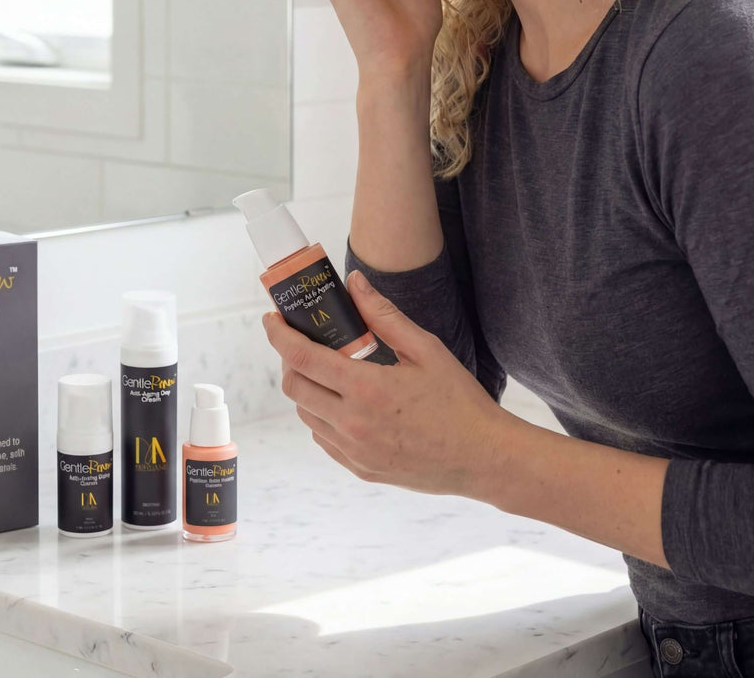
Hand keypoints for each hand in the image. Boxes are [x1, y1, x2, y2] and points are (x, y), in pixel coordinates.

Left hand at [262, 268, 514, 501]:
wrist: (482, 458)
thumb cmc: (458, 401)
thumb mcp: (425, 349)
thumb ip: (384, 315)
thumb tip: (354, 282)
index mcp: (366, 389)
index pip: (302, 358)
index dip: (279, 336)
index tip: (271, 320)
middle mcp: (352, 424)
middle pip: (295, 387)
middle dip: (290, 360)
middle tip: (304, 342)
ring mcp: (354, 451)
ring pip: (306, 414)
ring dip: (306, 388)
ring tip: (327, 370)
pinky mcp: (360, 469)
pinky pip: (323, 439)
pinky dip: (322, 416)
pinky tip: (344, 402)